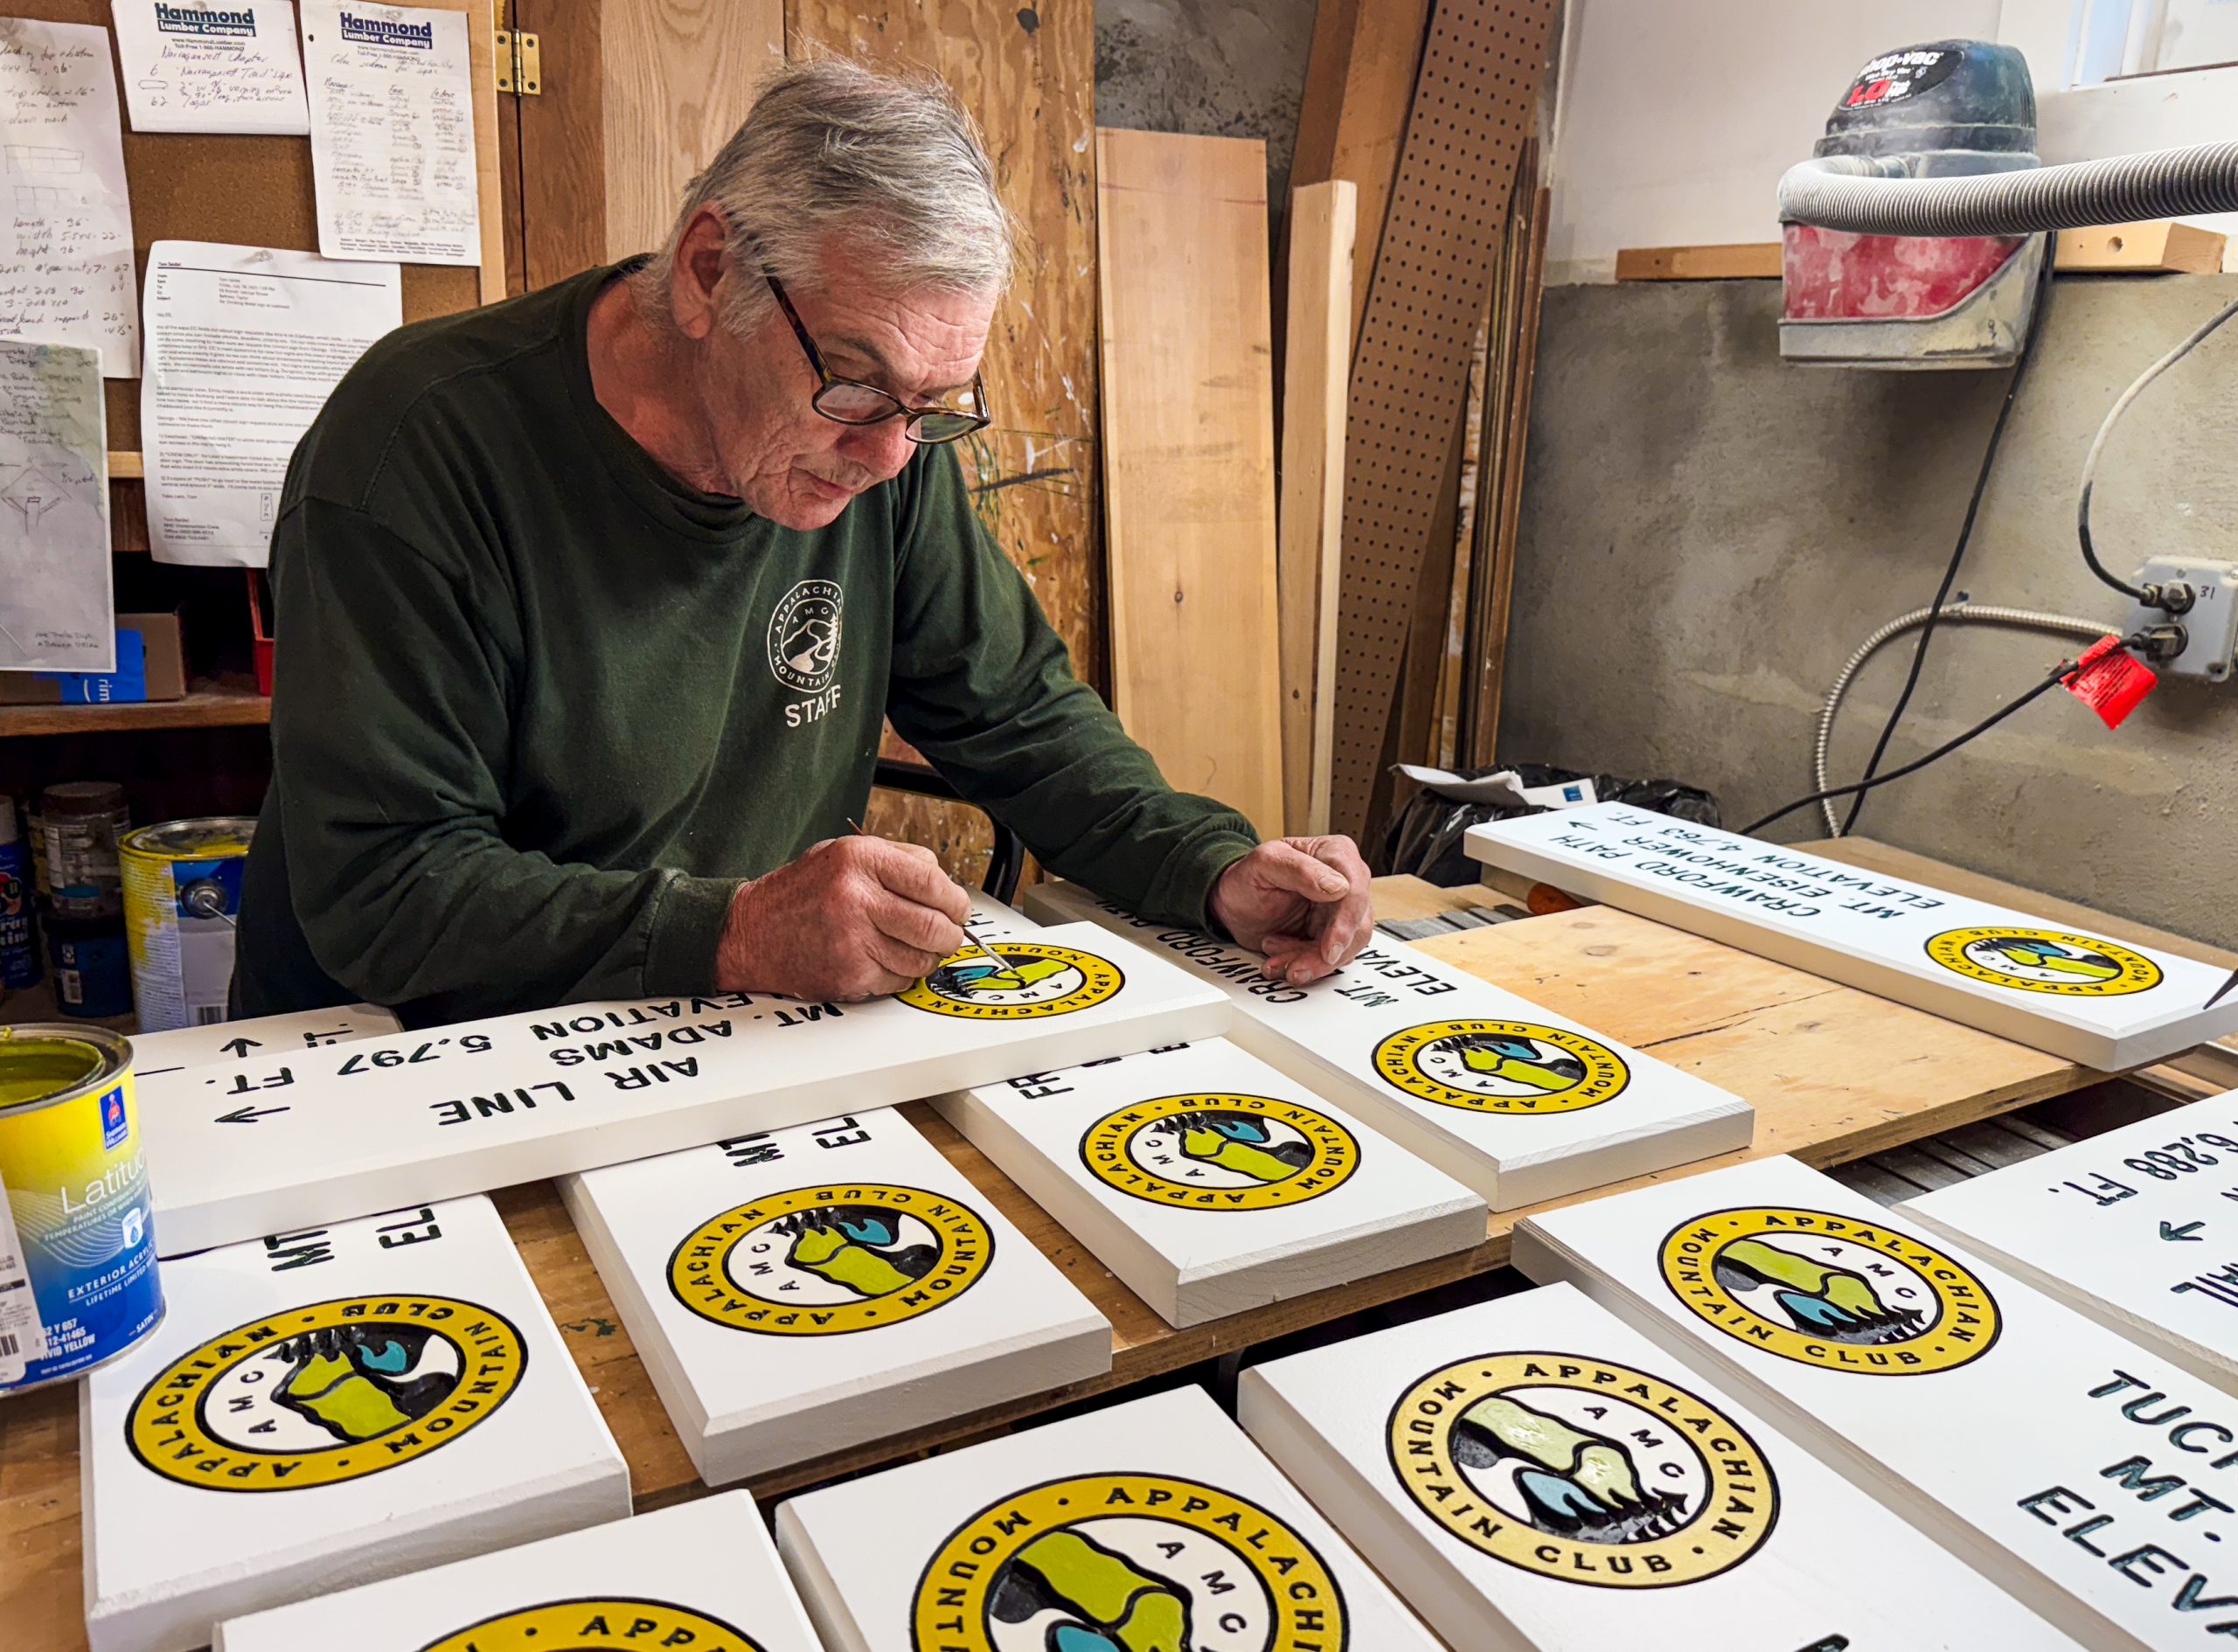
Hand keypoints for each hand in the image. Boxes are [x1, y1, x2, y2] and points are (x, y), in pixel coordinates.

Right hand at [716, 836, 970, 1000]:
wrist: (747, 933)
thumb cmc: (798, 893)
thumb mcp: (841, 853)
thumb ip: (895, 859)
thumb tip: (944, 882)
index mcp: (859, 860)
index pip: (932, 881)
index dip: (956, 901)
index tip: (958, 909)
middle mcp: (856, 897)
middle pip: (933, 925)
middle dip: (951, 935)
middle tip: (950, 934)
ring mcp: (852, 939)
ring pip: (921, 958)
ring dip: (929, 958)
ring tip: (917, 949)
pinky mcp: (849, 973)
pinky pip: (898, 980)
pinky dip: (902, 974)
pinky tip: (886, 960)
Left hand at [1208, 835, 1372, 985]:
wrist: (1236, 904)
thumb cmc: (1249, 877)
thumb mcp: (1264, 864)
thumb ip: (1299, 870)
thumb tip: (1338, 887)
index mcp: (1336, 853)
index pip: (1354, 889)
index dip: (1345, 922)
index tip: (1329, 949)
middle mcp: (1346, 881)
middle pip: (1356, 925)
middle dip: (1323, 953)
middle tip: (1295, 967)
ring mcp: (1342, 910)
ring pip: (1346, 947)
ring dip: (1312, 962)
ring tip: (1279, 961)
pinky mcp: (1334, 934)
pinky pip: (1331, 958)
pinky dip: (1306, 966)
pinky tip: (1281, 959)